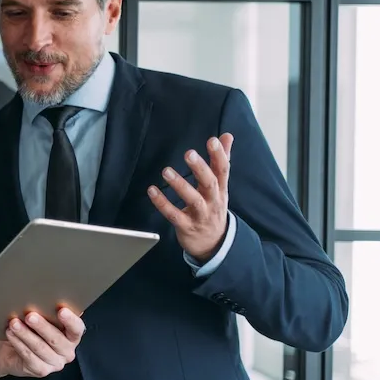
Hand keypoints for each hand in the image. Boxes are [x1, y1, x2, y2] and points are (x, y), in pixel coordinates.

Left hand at [0, 308, 84, 377]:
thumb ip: (48, 311)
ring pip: (40, 347)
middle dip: (42, 326)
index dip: (70, 320)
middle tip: (29, 315)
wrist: (12, 350)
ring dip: (25, 334)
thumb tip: (47, 296)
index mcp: (72, 336)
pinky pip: (29, 356)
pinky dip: (18, 343)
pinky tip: (11, 334)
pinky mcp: (41, 370)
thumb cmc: (31, 330)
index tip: (61, 310)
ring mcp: (55, 363)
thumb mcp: (42, 319)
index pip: (77, 329)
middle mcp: (67, 351)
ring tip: (14, 323)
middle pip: (56, 339)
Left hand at [148, 134, 232, 261]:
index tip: (213, 140)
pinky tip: (152, 191)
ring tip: (166, 171)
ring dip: (180, 185)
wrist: (213, 243)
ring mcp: (200, 215)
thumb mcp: (220, 185)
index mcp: (220, 189)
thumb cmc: (213, 208)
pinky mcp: (186, 226)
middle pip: (210, 183)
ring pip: (193, 200)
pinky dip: (162, 204)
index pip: (223, 170)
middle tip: (189, 153)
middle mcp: (213, 201)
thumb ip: (222, 160)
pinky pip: (174, 215)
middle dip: (200, 168)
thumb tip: (226, 136)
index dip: (220, 155)